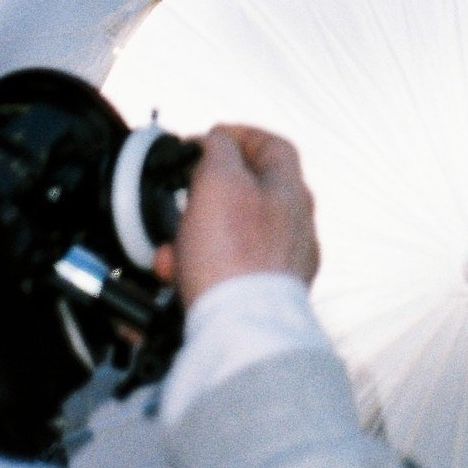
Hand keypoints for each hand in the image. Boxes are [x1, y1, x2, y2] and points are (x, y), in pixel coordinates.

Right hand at [155, 125, 319, 308]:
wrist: (239, 330)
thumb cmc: (233, 256)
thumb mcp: (220, 180)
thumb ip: (220, 150)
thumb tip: (218, 139)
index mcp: (292, 190)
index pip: (272, 145)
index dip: (239, 137)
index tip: (211, 139)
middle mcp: (296, 227)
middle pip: (249, 194)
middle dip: (207, 197)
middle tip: (184, 200)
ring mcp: (283, 264)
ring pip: (232, 237)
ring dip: (196, 238)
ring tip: (172, 251)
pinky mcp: (264, 298)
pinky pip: (228, 273)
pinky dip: (200, 270)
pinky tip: (178, 277)